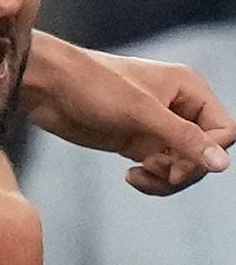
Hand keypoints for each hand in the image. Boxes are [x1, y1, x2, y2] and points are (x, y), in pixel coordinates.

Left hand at [23, 34, 234, 194]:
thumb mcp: (142, 112)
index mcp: (189, 89)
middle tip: (159, 173)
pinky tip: (131, 177)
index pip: (224, 132)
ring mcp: (156, 127)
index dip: (207, 153)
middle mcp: (177, 108)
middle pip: (206, 152)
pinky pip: (161, 169)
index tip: (177, 165)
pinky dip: (152, 179)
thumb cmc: (92, 86)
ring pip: (184, 164)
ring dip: (168, 178)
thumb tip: (222, 165)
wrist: (45, 87)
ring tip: (140, 177)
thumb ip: (183, 139)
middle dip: (185, 169)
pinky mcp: (136, 142)